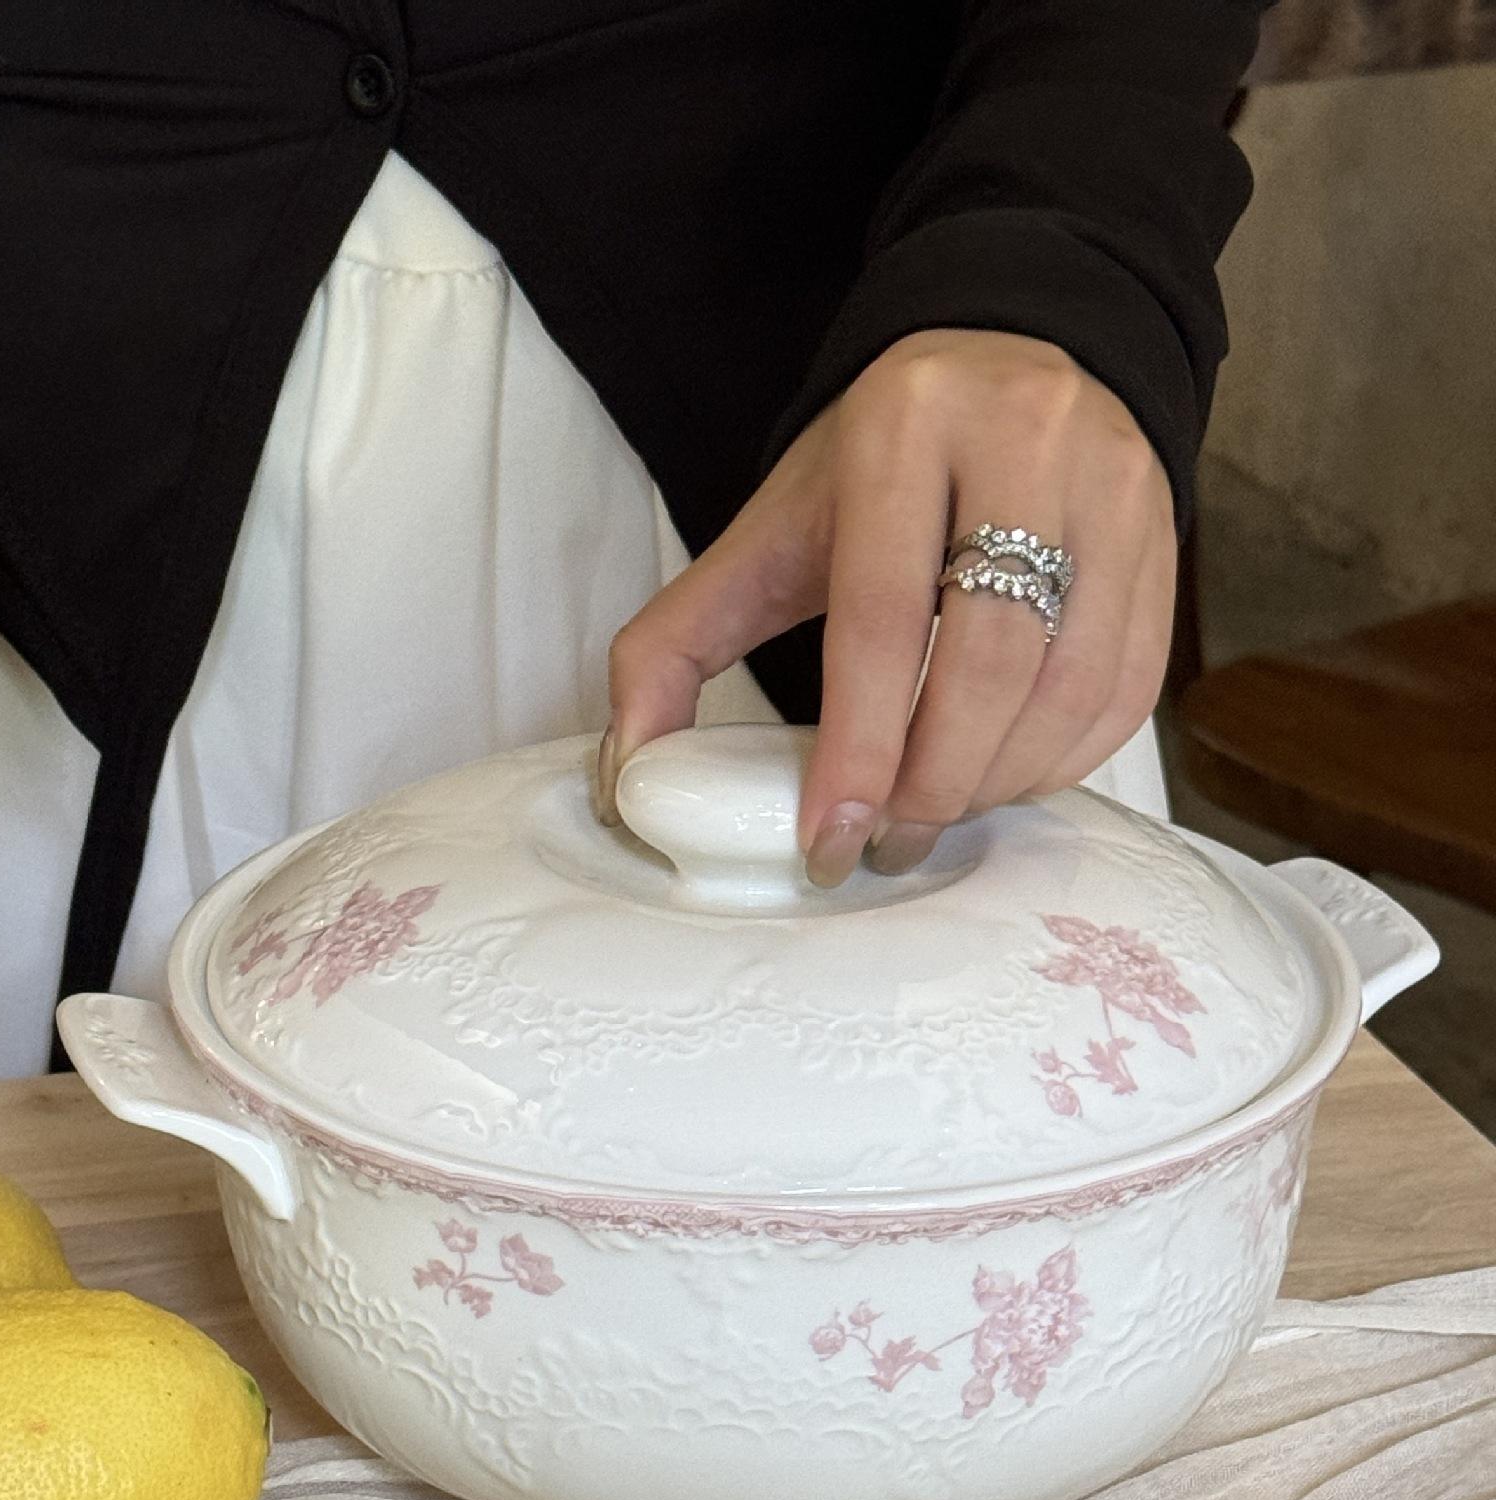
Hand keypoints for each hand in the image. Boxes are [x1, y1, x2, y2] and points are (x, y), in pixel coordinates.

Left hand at [601, 329, 1176, 879]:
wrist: (1009, 361)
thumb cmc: (880, 465)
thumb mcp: (770, 528)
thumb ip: (679, 641)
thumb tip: (629, 769)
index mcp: (903, 431)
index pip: (883, 618)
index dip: (856, 748)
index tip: (829, 838)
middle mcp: (1025, 442)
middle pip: (989, 659)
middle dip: (932, 782)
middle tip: (886, 841)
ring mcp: (1113, 488)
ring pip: (1070, 682)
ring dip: (999, 781)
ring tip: (935, 816)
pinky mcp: (1166, 538)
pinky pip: (1127, 686)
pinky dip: (1062, 759)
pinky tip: (1002, 777)